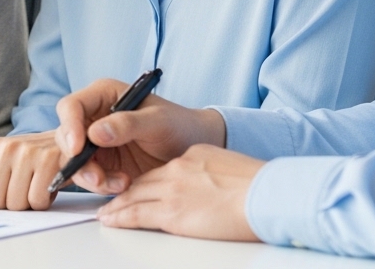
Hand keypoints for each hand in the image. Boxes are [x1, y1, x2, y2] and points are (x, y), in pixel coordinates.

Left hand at [0, 132, 68, 211]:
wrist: (72, 140)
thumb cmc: (35, 158)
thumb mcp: (7, 166)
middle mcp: (5, 149)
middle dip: (9, 202)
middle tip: (23, 186)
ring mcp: (26, 154)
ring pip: (15, 203)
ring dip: (28, 202)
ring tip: (36, 183)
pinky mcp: (47, 162)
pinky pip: (37, 200)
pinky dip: (44, 200)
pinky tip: (48, 184)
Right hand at [51, 78, 227, 194]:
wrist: (194, 149)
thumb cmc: (180, 125)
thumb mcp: (158, 121)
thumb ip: (127, 124)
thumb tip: (95, 132)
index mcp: (103, 96)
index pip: (71, 107)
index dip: (69, 126)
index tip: (78, 148)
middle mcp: (94, 118)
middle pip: (66, 137)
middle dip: (78, 160)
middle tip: (97, 177)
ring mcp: (96, 143)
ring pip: (74, 161)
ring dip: (91, 177)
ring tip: (119, 184)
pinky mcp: (103, 164)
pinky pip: (89, 177)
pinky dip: (101, 185)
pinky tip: (123, 185)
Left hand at [97, 144, 261, 240]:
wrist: (268, 195)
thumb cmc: (263, 188)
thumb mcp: (234, 169)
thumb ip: (214, 174)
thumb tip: (213, 189)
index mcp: (195, 156)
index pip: (164, 169)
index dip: (148, 180)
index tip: (138, 185)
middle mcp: (178, 168)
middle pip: (143, 181)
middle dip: (125, 190)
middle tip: (111, 197)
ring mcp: (172, 190)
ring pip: (133, 195)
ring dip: (116, 205)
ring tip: (105, 212)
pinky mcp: (171, 211)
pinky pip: (135, 214)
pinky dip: (119, 216)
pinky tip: (110, 219)